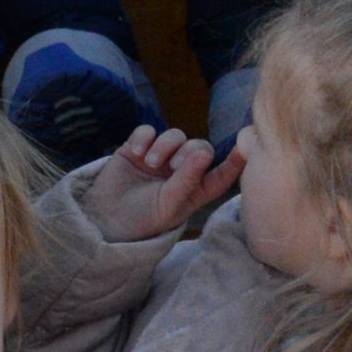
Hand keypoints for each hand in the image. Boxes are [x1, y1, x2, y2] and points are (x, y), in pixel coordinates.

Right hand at [80, 125, 244, 241]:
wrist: (105, 219)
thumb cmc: (142, 219)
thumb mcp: (169, 204)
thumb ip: (187, 179)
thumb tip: (203, 153)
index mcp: (196, 189)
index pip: (222, 173)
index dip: (235, 160)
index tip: (246, 146)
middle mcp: (181, 171)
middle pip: (198, 146)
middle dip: (187, 152)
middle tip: (172, 166)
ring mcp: (159, 158)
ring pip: (174, 136)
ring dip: (164, 146)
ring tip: (150, 162)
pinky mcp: (136, 148)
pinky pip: (147, 131)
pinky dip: (143, 138)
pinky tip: (135, 152)